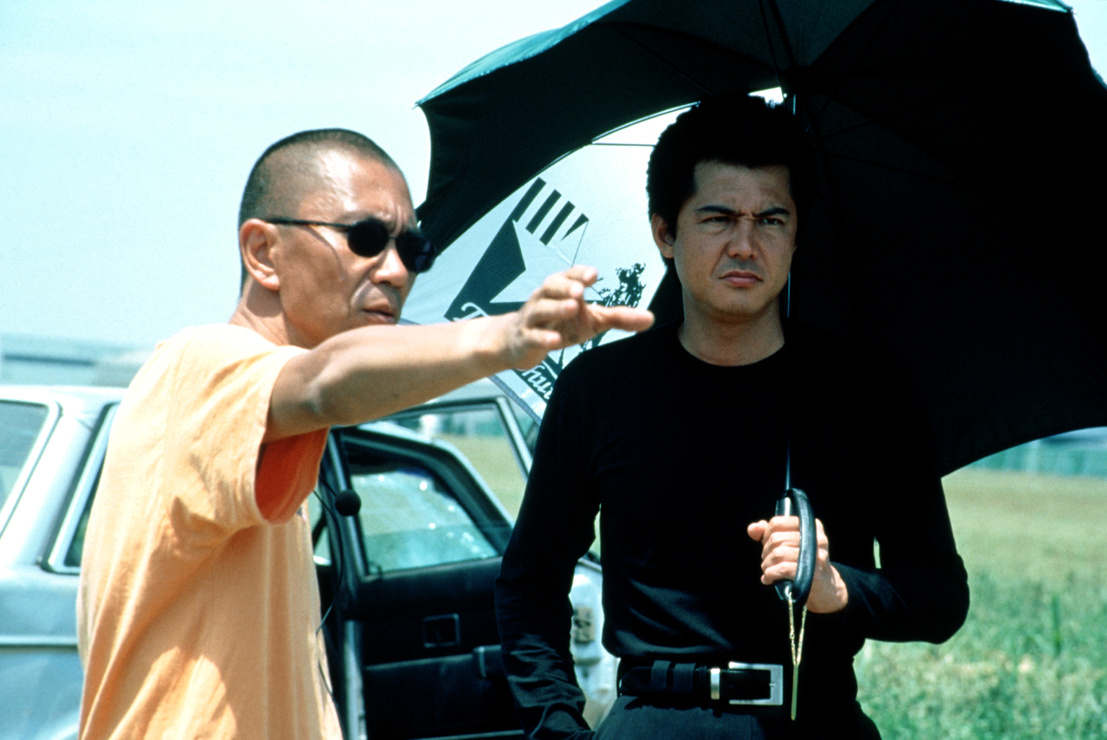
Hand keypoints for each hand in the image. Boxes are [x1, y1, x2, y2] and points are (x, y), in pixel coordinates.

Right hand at [498, 265, 653, 368]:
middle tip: (582, 290)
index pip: (570, 276)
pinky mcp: (526, 339)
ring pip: (542, 309)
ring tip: (573, 307)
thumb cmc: (560, 324)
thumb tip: (651, 319)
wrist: (519, 342)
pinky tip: (556, 341)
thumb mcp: (591, 320)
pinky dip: (543, 337)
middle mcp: (545, 299)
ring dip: (556, 307)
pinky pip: (533, 336)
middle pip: (552, 286)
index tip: (594, 274)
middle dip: (567, 286)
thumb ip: (619, 317)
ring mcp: (533, 319)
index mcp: (561, 289)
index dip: (580, 274)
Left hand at [746, 516, 848, 612]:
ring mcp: (816, 555)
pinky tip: (768, 579)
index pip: (777, 522)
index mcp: (811, 525)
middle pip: (776, 539)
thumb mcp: (787, 543)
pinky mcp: (812, 572)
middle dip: (765, 552)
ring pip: (778, 553)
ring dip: (766, 564)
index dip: (766, 535)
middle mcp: (817, 537)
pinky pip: (782, 568)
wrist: (825, 586)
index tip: (767, 545)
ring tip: (767, 570)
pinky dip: (770, 574)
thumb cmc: (801, 561)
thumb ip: (768, 533)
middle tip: (767, 561)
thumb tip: (753, 529)